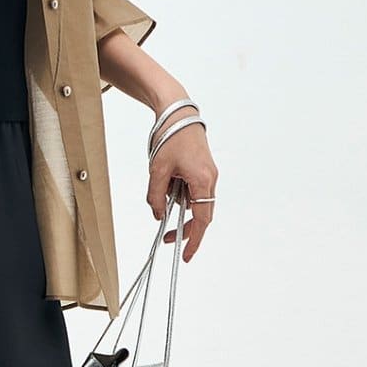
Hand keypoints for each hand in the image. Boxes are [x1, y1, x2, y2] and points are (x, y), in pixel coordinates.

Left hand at [148, 119, 216, 262]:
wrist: (178, 112)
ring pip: (194, 202)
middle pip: (201, 214)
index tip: (186, 254)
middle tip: (166, 237)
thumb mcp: (157, 169)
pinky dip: (179, 193)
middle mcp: (210, 180)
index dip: (194, 240)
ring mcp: (208, 175)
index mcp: (203, 181)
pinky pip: (192, 190)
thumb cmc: (171, 135)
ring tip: (162, 183)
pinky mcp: (202, 170)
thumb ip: (156, 195)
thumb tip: (158, 214)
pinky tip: (167, 179)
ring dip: (178, 203)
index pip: (202, 220)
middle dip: (185, 227)